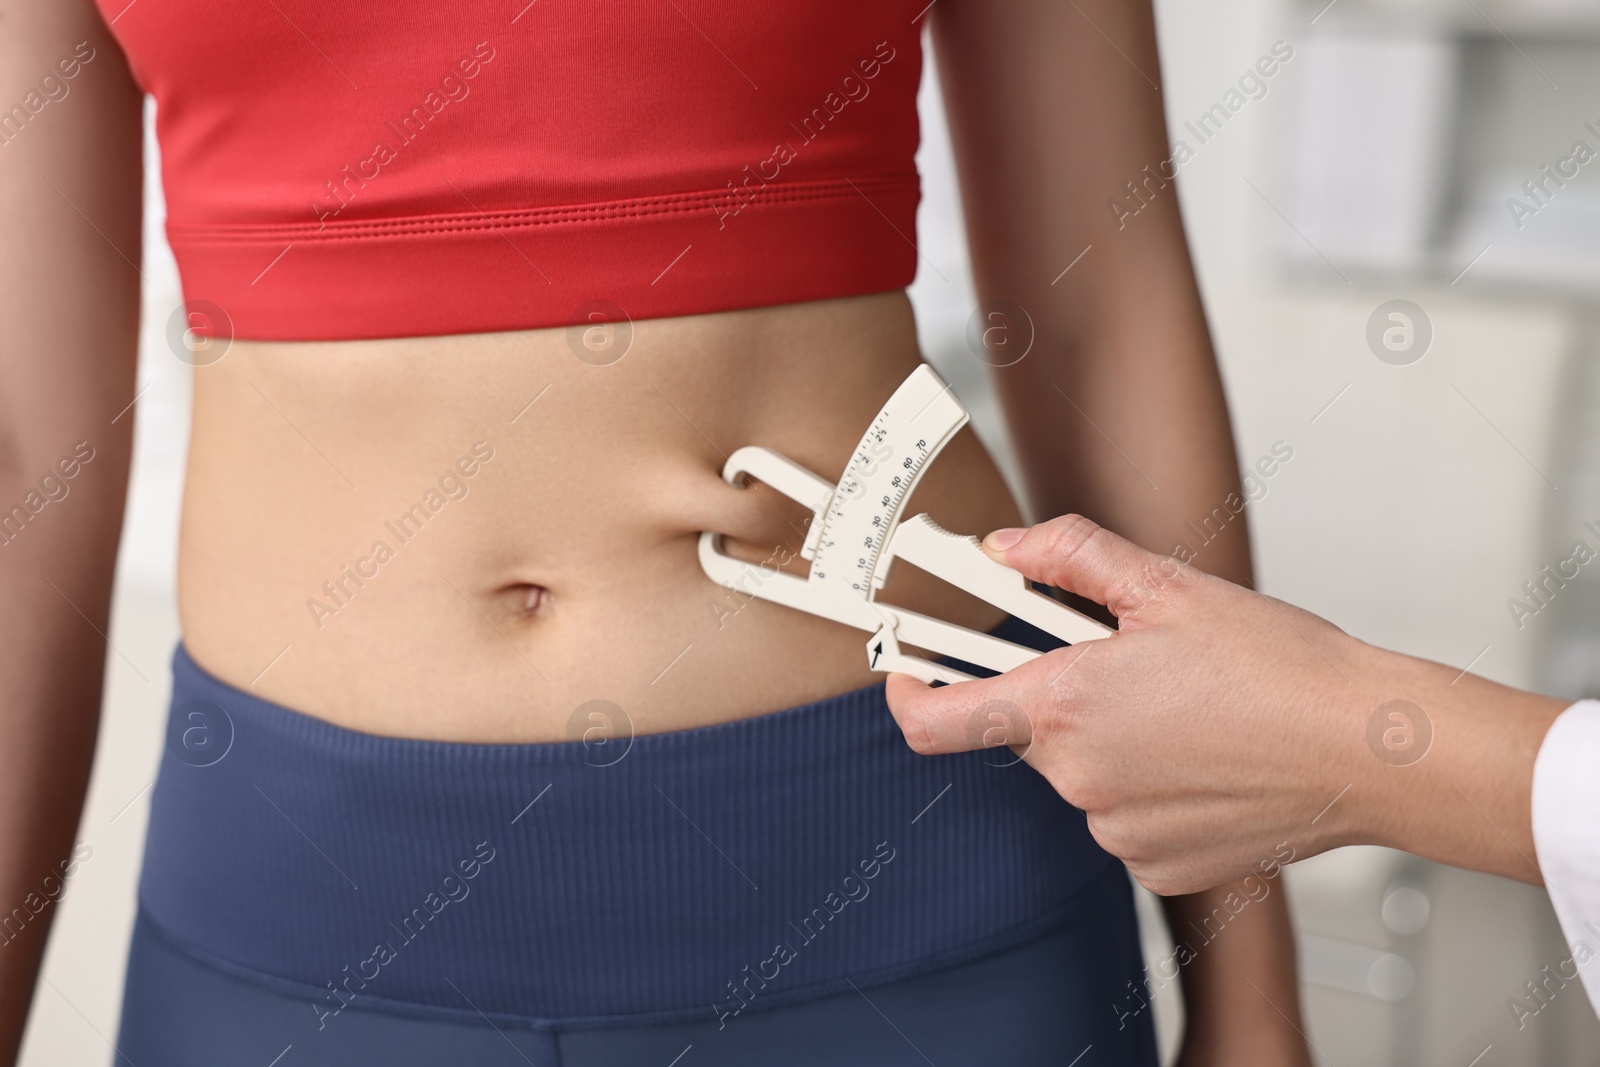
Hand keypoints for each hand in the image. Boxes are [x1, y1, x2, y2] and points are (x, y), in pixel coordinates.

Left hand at [884, 514, 1561, 891]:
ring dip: (1111, 742)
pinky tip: (1207, 761)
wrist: (1368, 750)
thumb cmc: (1280, 667)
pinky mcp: (1158, 867)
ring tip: (1188, 712)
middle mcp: (1077, 776)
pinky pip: (1125, 820)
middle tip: (1127, 662)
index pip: (938, 720)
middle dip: (1062, 695)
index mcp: (1065, 704)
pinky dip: (1150, 789)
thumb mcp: (1168, 585)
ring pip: (1082, 774)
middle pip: (1030, 731)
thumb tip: (1003, 547)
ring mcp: (1116, 830)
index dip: (908, 693)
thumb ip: (1070, 555)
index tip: (906, 671)